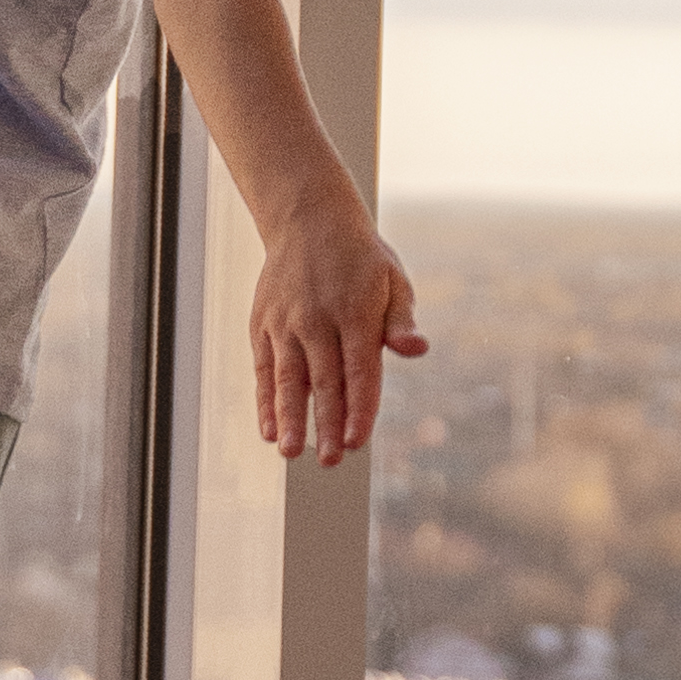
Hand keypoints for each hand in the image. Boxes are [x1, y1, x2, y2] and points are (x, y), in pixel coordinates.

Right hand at [250, 190, 425, 465]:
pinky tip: (269, 430)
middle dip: (327, 424)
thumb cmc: (360, 258)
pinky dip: (265, 401)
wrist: (307, 218)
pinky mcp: (263, 324)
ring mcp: (286, 322)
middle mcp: (317, 319)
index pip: (360, 370)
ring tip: (291, 453)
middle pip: (325, 380)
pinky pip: (264, 368)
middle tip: (330, 461)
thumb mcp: (392, 279)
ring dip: (290, 417)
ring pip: (289, 378)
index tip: (357, 441)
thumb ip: (401, 320)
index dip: (360, 408)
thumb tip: (418, 349)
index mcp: (355, 311)